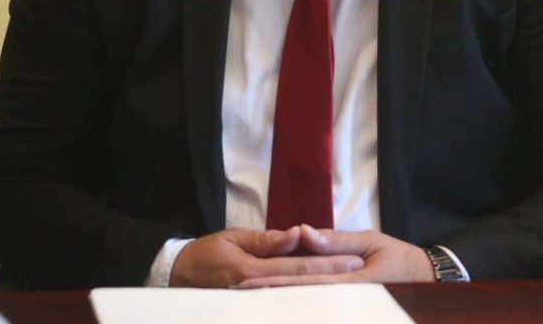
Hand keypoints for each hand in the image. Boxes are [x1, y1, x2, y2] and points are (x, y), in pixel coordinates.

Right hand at [170, 227, 363, 287]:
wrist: (180, 276)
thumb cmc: (208, 252)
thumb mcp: (234, 237)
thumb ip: (266, 241)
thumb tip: (296, 235)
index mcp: (251, 270)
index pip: (298, 267)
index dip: (328, 264)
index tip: (354, 260)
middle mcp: (255, 291)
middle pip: (302, 285)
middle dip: (334, 279)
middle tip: (362, 273)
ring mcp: (254, 303)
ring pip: (295, 298)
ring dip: (323, 291)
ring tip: (352, 287)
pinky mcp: (253, 308)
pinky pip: (283, 303)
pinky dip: (304, 299)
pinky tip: (323, 297)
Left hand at [235, 225, 435, 287]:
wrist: (422, 279)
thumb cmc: (398, 257)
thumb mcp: (370, 241)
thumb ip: (335, 240)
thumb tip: (303, 232)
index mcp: (352, 280)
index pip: (308, 281)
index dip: (278, 280)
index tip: (250, 280)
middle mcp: (345, 297)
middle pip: (302, 296)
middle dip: (270, 293)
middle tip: (239, 290)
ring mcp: (344, 304)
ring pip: (306, 302)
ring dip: (278, 298)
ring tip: (248, 295)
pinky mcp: (344, 305)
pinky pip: (317, 301)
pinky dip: (296, 299)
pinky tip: (276, 298)